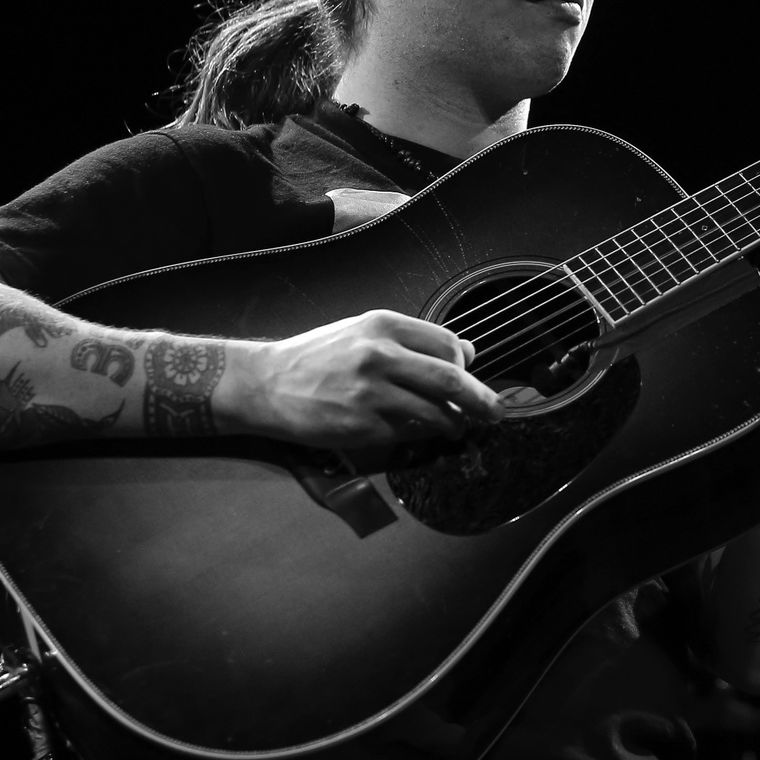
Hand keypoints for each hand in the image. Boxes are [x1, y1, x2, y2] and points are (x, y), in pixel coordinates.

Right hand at [231, 309, 502, 459]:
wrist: (265, 383)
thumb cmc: (316, 357)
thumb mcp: (361, 333)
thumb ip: (408, 341)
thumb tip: (463, 354)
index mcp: (383, 325)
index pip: (447, 343)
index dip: (465, 362)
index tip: (469, 373)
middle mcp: (380, 354)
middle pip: (452, 379)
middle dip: (481, 399)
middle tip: (495, 411)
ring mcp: (371, 393)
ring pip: (436, 412)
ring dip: (454, 423)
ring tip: (457, 426)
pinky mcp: (362, 426)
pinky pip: (409, 433)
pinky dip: (423, 435)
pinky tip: (420, 432)